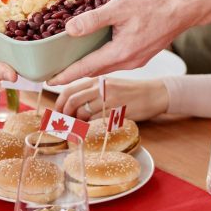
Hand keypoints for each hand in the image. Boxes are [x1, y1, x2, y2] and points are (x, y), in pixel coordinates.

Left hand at [47, 0, 189, 84]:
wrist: (181, 10)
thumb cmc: (152, 6)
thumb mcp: (118, 7)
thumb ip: (93, 19)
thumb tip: (70, 30)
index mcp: (120, 53)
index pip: (86, 68)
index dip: (66, 75)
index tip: (48, 81)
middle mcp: (127, 62)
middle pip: (94, 71)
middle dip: (74, 73)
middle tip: (54, 74)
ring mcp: (135, 61)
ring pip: (105, 68)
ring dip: (88, 68)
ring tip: (70, 66)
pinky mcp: (140, 57)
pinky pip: (115, 62)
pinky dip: (101, 61)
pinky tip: (95, 54)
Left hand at [54, 77, 169, 120]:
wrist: (155, 94)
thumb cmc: (131, 91)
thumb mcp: (109, 85)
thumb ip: (92, 91)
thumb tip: (71, 104)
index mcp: (97, 80)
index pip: (70, 89)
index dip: (59, 103)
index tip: (55, 113)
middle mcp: (101, 87)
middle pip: (73, 101)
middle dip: (63, 115)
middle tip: (62, 125)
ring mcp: (109, 99)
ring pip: (83, 112)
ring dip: (76, 123)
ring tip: (75, 130)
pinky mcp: (118, 111)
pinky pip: (97, 121)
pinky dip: (89, 128)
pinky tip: (89, 131)